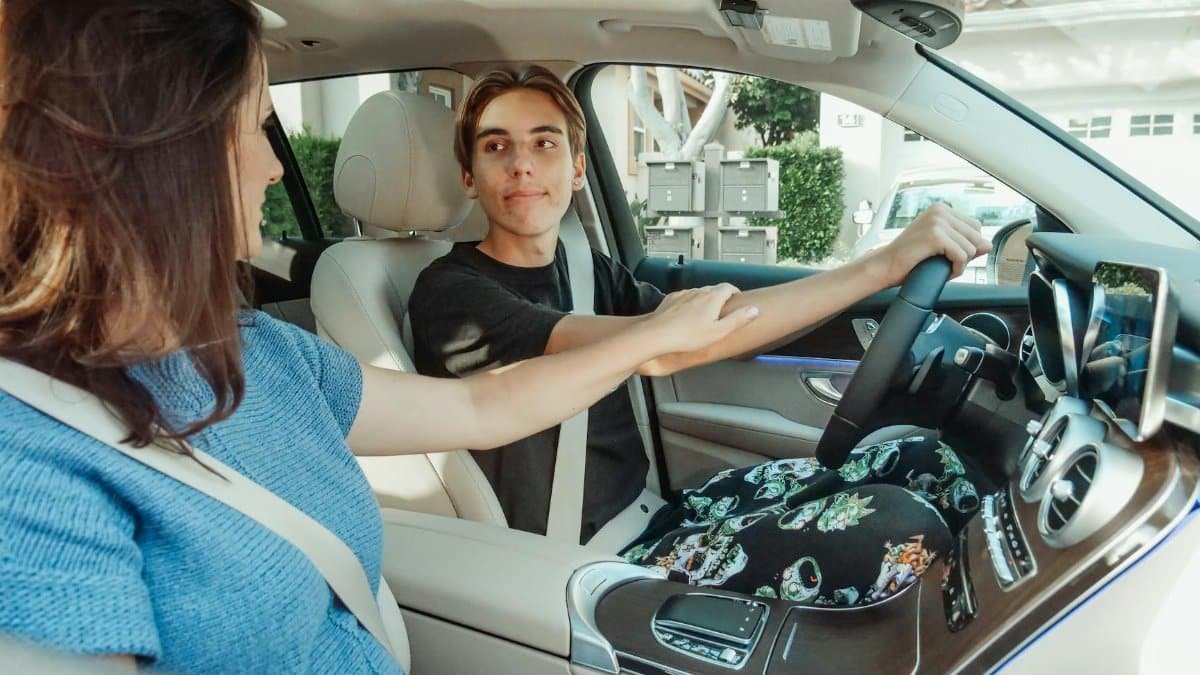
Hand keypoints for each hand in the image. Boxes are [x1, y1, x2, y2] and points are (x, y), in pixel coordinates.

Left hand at [638, 284, 758, 354]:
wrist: (657, 334)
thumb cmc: (687, 336)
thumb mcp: (718, 332)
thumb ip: (738, 319)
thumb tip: (754, 310)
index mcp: (712, 298)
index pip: (728, 287)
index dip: (734, 292)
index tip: (737, 298)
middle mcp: (698, 292)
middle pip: (713, 289)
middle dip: (720, 296)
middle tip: (723, 308)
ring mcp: (683, 294)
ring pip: (698, 293)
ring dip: (704, 300)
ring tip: (706, 314)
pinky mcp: (671, 299)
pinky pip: (685, 297)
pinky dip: (690, 303)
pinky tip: (687, 315)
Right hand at [868, 203, 992, 286]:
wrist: (884, 267)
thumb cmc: (908, 259)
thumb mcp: (940, 248)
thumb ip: (964, 244)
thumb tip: (988, 245)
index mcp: (940, 209)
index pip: (975, 226)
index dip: (968, 245)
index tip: (950, 256)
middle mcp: (939, 211)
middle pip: (976, 236)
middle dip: (966, 255)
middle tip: (946, 264)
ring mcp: (937, 222)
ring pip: (971, 248)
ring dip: (960, 264)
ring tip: (943, 268)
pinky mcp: (935, 236)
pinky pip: (962, 256)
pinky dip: (957, 269)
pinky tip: (945, 272)